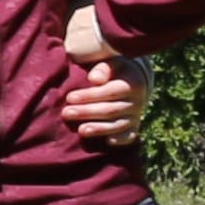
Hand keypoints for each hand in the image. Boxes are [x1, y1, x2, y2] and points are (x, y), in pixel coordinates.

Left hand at [59, 3, 147, 148]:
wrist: (132, 80)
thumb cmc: (113, 69)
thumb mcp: (110, 62)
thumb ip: (102, 68)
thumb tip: (93, 79)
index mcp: (132, 83)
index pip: (109, 91)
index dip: (89, 96)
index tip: (69, 97)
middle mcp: (138, 101)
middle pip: (111, 110)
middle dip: (87, 112)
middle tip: (66, 113)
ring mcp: (136, 116)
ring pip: (118, 125)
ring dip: (99, 129)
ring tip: (81, 130)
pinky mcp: (134, 127)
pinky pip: (129, 136)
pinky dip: (120, 140)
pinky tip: (108, 142)